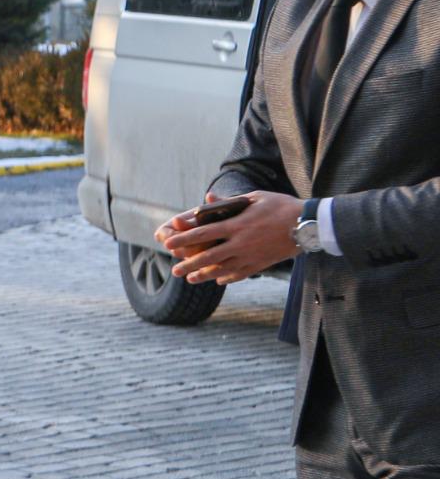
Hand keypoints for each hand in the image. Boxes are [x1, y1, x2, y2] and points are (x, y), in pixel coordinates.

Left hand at [161, 191, 300, 283]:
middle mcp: (241, 243)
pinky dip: (227, 277)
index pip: (203, 234)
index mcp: (237, 224)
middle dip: (189, 264)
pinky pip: (240, 274)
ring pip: (222, 269)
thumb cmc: (281, 206)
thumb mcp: (254, 198)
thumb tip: (206, 199)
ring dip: (203, 275)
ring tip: (190, 279)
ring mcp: (251, 256)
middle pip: (208, 257)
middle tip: (174, 270)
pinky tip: (217, 279)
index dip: (184, 240)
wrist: (309, 224)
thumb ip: (228, 202)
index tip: (168, 244)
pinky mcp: (261, 264)